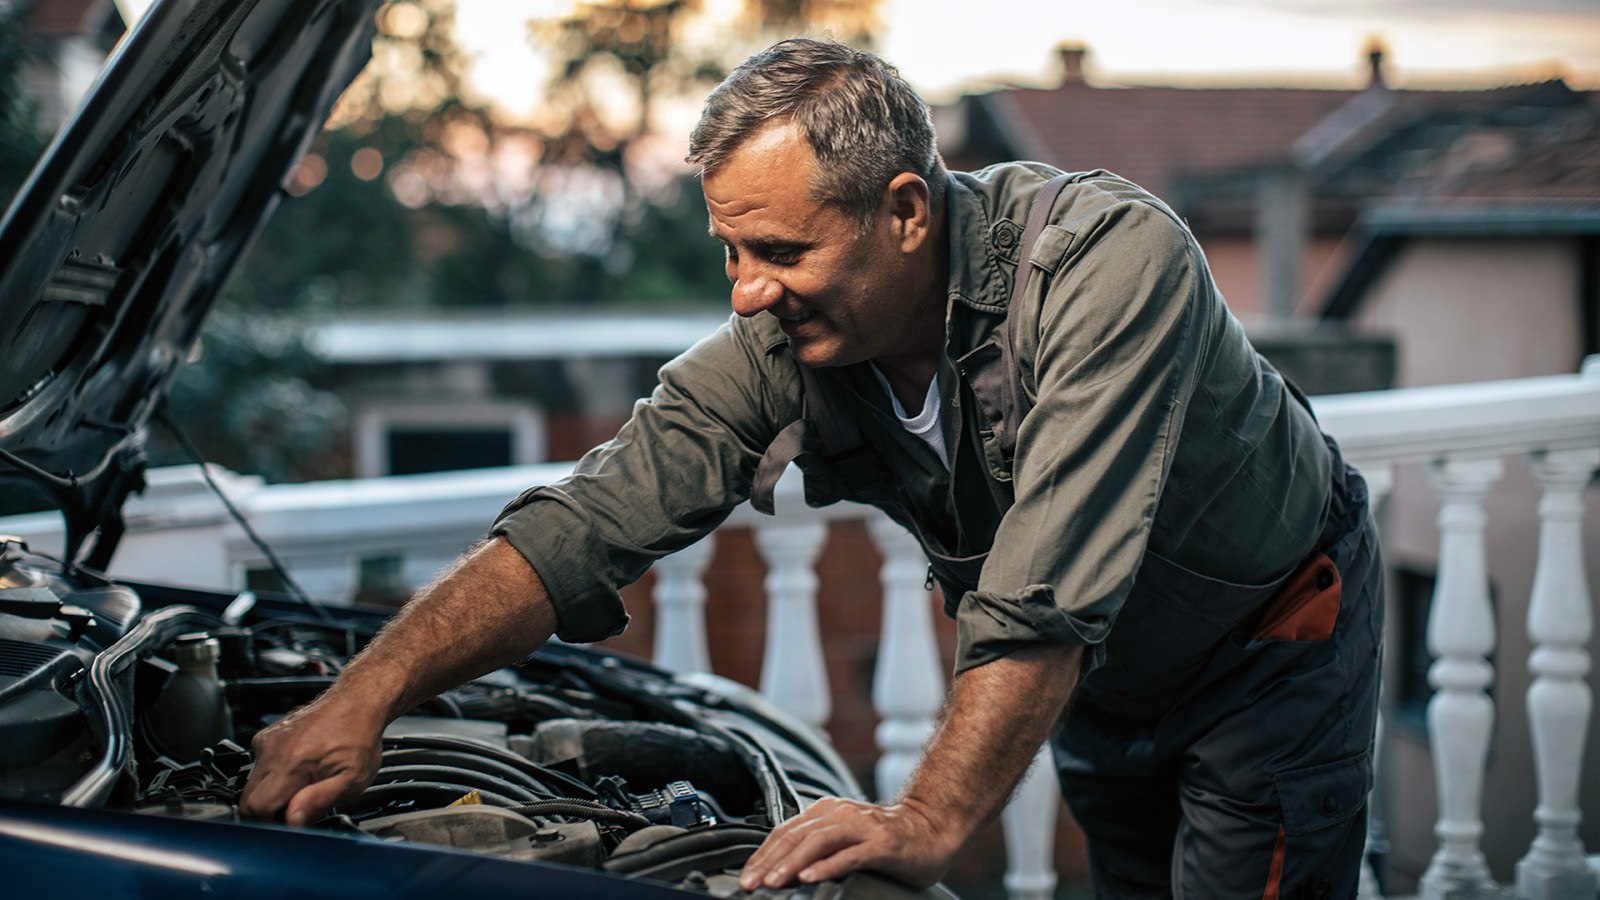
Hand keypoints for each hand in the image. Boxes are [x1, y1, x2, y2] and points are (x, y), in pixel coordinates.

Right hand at [237, 694, 384, 825]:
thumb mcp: (351, 780)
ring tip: (303, 783)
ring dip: (272, 792)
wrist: (357, 703)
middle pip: (248, 799)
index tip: (288, 823)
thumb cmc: (359, 738)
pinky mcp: (266, 736)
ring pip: (252, 783)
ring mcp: (267, 741)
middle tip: (299, 805)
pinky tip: (299, 769)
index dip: (269, 823)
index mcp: (291, 764)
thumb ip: (319, 802)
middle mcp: (272, 750)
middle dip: (269, 811)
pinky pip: (258, 766)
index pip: (255, 809)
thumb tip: (292, 821)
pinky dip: (273, 776)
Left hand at [738, 797, 960, 890]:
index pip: (786, 831)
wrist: (932, 829)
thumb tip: (779, 867)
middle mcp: (842, 814)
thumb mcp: (844, 836)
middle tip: (751, 882)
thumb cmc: (887, 838)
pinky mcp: (882, 844)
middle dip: (770, 861)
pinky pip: (850, 855)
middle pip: (797, 836)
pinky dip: (828, 866)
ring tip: (775, 881)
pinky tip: (811, 878)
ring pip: (819, 842)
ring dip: (793, 863)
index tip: (746, 875)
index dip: (763, 854)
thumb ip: (817, 844)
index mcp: (828, 811)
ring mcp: (863, 828)